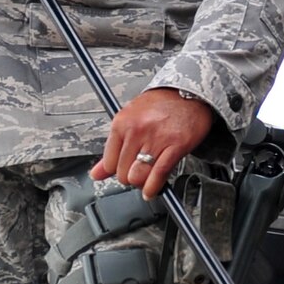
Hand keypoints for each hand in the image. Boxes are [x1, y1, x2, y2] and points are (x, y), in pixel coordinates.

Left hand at [92, 89, 216, 199]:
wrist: (187, 92)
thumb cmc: (159, 105)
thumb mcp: (129, 120)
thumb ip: (112, 149)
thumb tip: (96, 173)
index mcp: (121, 123)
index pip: (109, 163)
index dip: (116, 171)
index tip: (123, 170)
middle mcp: (136, 131)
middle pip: (123, 172)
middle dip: (129, 178)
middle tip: (137, 173)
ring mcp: (156, 139)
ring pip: (138, 176)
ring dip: (141, 183)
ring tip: (145, 179)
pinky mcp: (175, 146)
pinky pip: (159, 174)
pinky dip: (153, 188)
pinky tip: (151, 191)